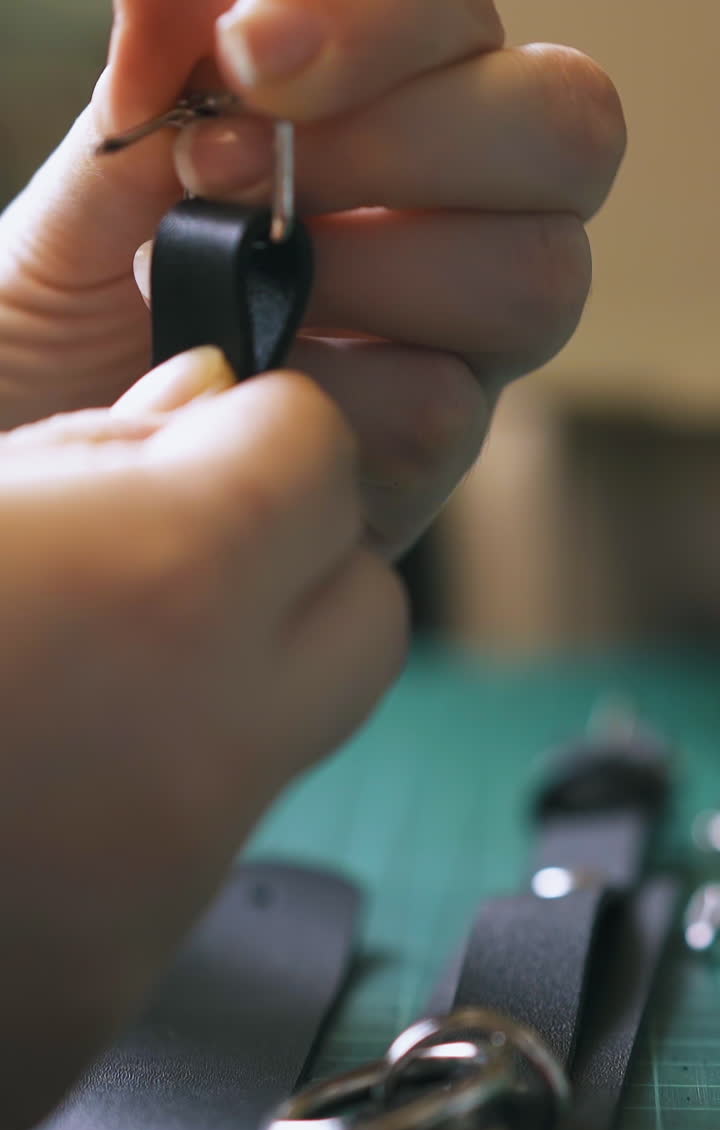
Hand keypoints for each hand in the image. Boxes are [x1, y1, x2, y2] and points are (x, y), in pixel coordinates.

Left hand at [0, 0, 624, 556]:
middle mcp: (454, 223)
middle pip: (565, 135)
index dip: (382, 24)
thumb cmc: (64, 321)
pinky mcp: (426, 462)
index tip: (248, 54)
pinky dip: (329, 398)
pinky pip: (441, 412)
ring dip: (370, 275)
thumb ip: (162, 84)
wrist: (55, 459)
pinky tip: (242, 392)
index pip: (465, 26)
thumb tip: (208, 2)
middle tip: (239, 175)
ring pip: (535, 279)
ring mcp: (455, 347)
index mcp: (390, 113)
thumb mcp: (88, 189)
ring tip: (231, 297)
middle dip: (400, 143)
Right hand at [0, 350, 406, 1129]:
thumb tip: (203, 404)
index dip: (263, 432)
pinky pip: (181, 858)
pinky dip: (131, 804)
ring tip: (63, 673)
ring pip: (280, 742)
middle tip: (172, 546)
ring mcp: (168, 884)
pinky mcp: (108, 985)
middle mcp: (207, 743)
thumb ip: (91, 438)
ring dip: (210, 684)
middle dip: (291, 561)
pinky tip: (20, 788)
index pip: (322, 460)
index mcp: (162, 582)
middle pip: (362, 612)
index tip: (206, 438)